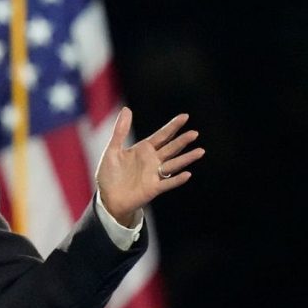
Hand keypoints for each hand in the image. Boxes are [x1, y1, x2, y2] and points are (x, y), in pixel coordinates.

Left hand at [94, 107, 203, 225]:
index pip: (162, 135)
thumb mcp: (113, 150)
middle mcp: (152, 161)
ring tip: (200, 151)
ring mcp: (154, 175)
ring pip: (173, 164)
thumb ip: (120, 131)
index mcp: (143, 150)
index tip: (185, 116)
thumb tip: (127, 109)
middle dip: (182, 141)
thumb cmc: (109, 175)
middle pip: (171, 148)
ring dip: (186, 158)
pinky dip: (177, 179)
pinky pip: (167, 183)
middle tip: (195, 133)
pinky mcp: (153, 189)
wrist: (107, 198)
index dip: (173, 126)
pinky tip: (187, 174)